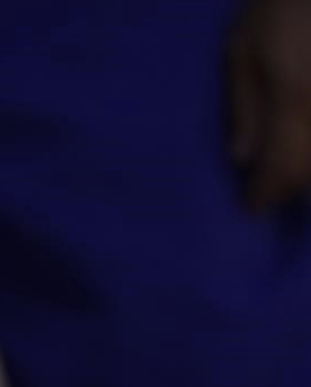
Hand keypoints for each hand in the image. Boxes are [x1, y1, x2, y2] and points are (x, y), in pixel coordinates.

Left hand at [229, 0, 310, 208]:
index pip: (280, 168)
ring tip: (289, 173)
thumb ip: (243, 106)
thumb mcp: (242, 49)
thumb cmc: (278, 5)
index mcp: (293, 98)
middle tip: (270, 192)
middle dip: (291, 186)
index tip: (250, 207)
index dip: (266, 194)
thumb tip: (241, 157)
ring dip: (308, 170)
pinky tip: (303, 145)